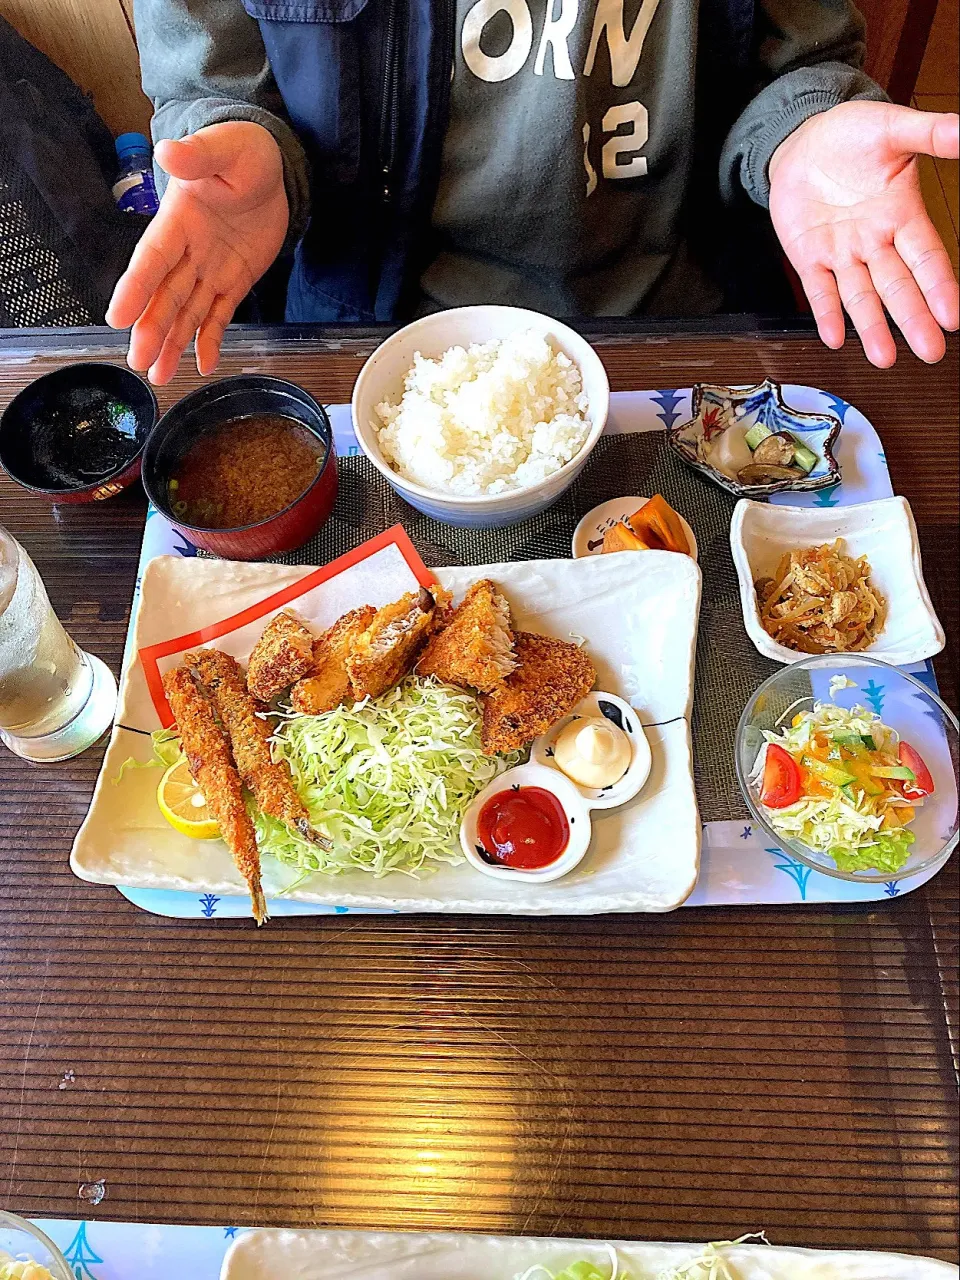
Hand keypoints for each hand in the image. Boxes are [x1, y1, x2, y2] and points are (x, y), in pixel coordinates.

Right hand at [106, 121, 288, 384]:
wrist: (270, 168)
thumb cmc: (243, 152)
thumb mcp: (226, 147)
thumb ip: (198, 154)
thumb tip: (169, 152)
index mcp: (178, 220)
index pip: (153, 258)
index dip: (136, 287)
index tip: (117, 317)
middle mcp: (188, 250)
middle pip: (165, 295)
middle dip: (152, 329)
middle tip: (138, 361)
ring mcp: (209, 269)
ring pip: (187, 312)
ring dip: (172, 343)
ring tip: (158, 376)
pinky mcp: (233, 281)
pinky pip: (220, 315)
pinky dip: (212, 340)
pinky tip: (204, 365)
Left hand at [769, 101, 958, 366]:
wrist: (802, 140)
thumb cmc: (852, 135)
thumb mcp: (892, 128)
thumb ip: (930, 134)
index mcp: (901, 215)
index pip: (926, 257)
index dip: (939, 286)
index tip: (952, 317)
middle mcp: (875, 242)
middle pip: (897, 287)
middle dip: (914, 319)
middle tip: (931, 352)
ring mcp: (842, 253)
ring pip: (860, 297)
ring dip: (872, 328)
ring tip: (884, 359)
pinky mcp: (809, 257)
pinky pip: (819, 290)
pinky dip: (826, 313)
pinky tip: (833, 337)